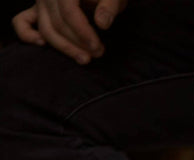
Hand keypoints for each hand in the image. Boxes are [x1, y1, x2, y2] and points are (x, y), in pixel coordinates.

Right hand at [12, 0, 127, 63]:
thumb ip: (109, 6)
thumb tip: (102, 23)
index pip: (68, 11)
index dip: (82, 32)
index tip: (97, 47)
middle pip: (57, 23)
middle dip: (77, 43)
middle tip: (98, 53)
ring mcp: (40, 2)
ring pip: (45, 29)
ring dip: (64, 47)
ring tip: (85, 59)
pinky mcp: (37, 11)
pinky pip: (22, 22)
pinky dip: (27, 35)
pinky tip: (42, 45)